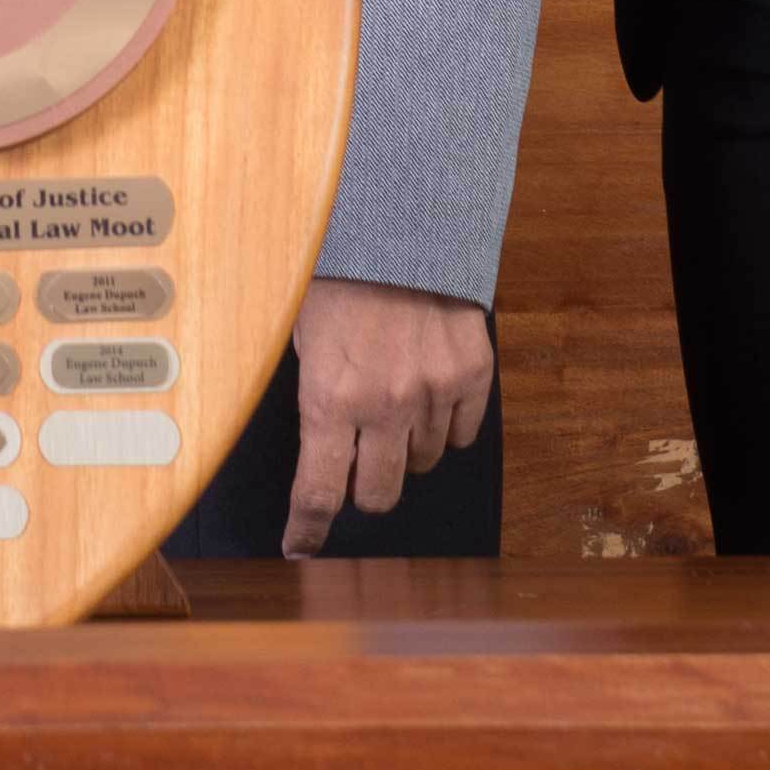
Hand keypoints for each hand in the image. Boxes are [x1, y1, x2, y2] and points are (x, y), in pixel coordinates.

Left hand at [284, 276, 494, 558]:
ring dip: (405, 450)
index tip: (301, 546)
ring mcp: (434, 392)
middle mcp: (384, 404)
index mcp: (330, 397)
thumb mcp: (298, 334)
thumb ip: (311, 396)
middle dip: (364, 490)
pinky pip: (463, 433)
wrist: (398, 222)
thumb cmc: (337, 275)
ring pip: (422, 463)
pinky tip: (428, 399)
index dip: (308, 530)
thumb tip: (312, 452)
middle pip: (378, 494)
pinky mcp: (472, 374)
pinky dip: (445, 426)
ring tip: (393, 409)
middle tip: (357, 467)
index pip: (318, 492)